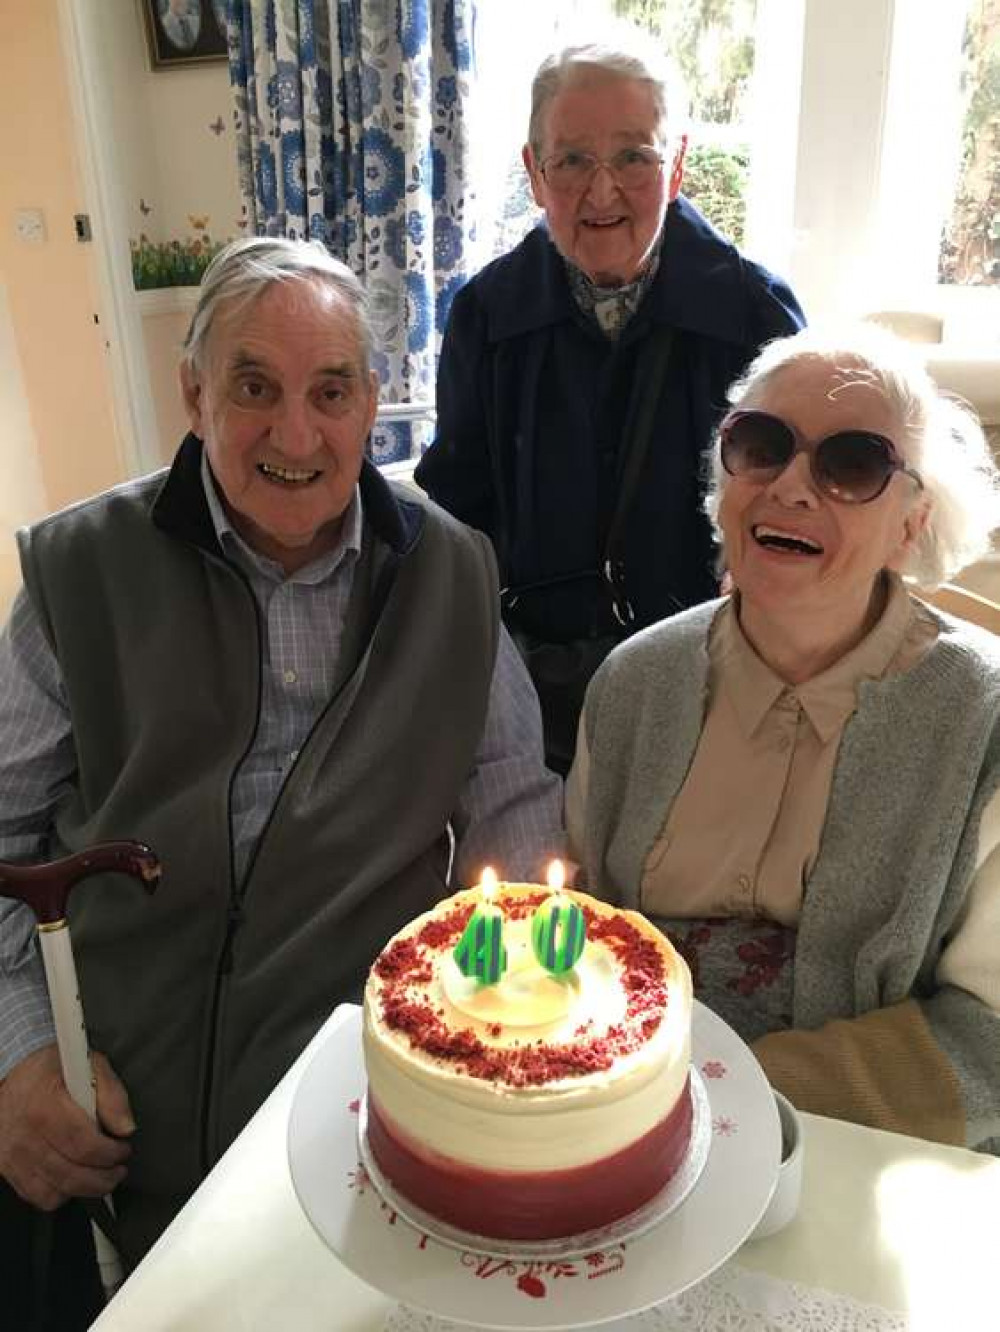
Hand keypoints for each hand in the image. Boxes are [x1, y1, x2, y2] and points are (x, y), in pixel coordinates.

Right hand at [0, 1043, 133, 1209]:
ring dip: (87, 1189)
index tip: (123, 1148)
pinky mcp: (7, 1169)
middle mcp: (25, 1134)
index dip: (110, 1152)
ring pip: (57, 1191)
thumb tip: (126, 1127)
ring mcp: (13, 1155)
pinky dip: (62, 1194)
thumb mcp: (90, 1066)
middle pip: (72, 1174)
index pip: (83, 1144)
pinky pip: (39, 1196)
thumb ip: (113, 1094)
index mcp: (45, 1104)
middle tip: (118, 1167)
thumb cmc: (53, 1070)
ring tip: (101, 1174)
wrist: (14, 1075)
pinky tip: (75, 1178)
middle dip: (105, 1177)